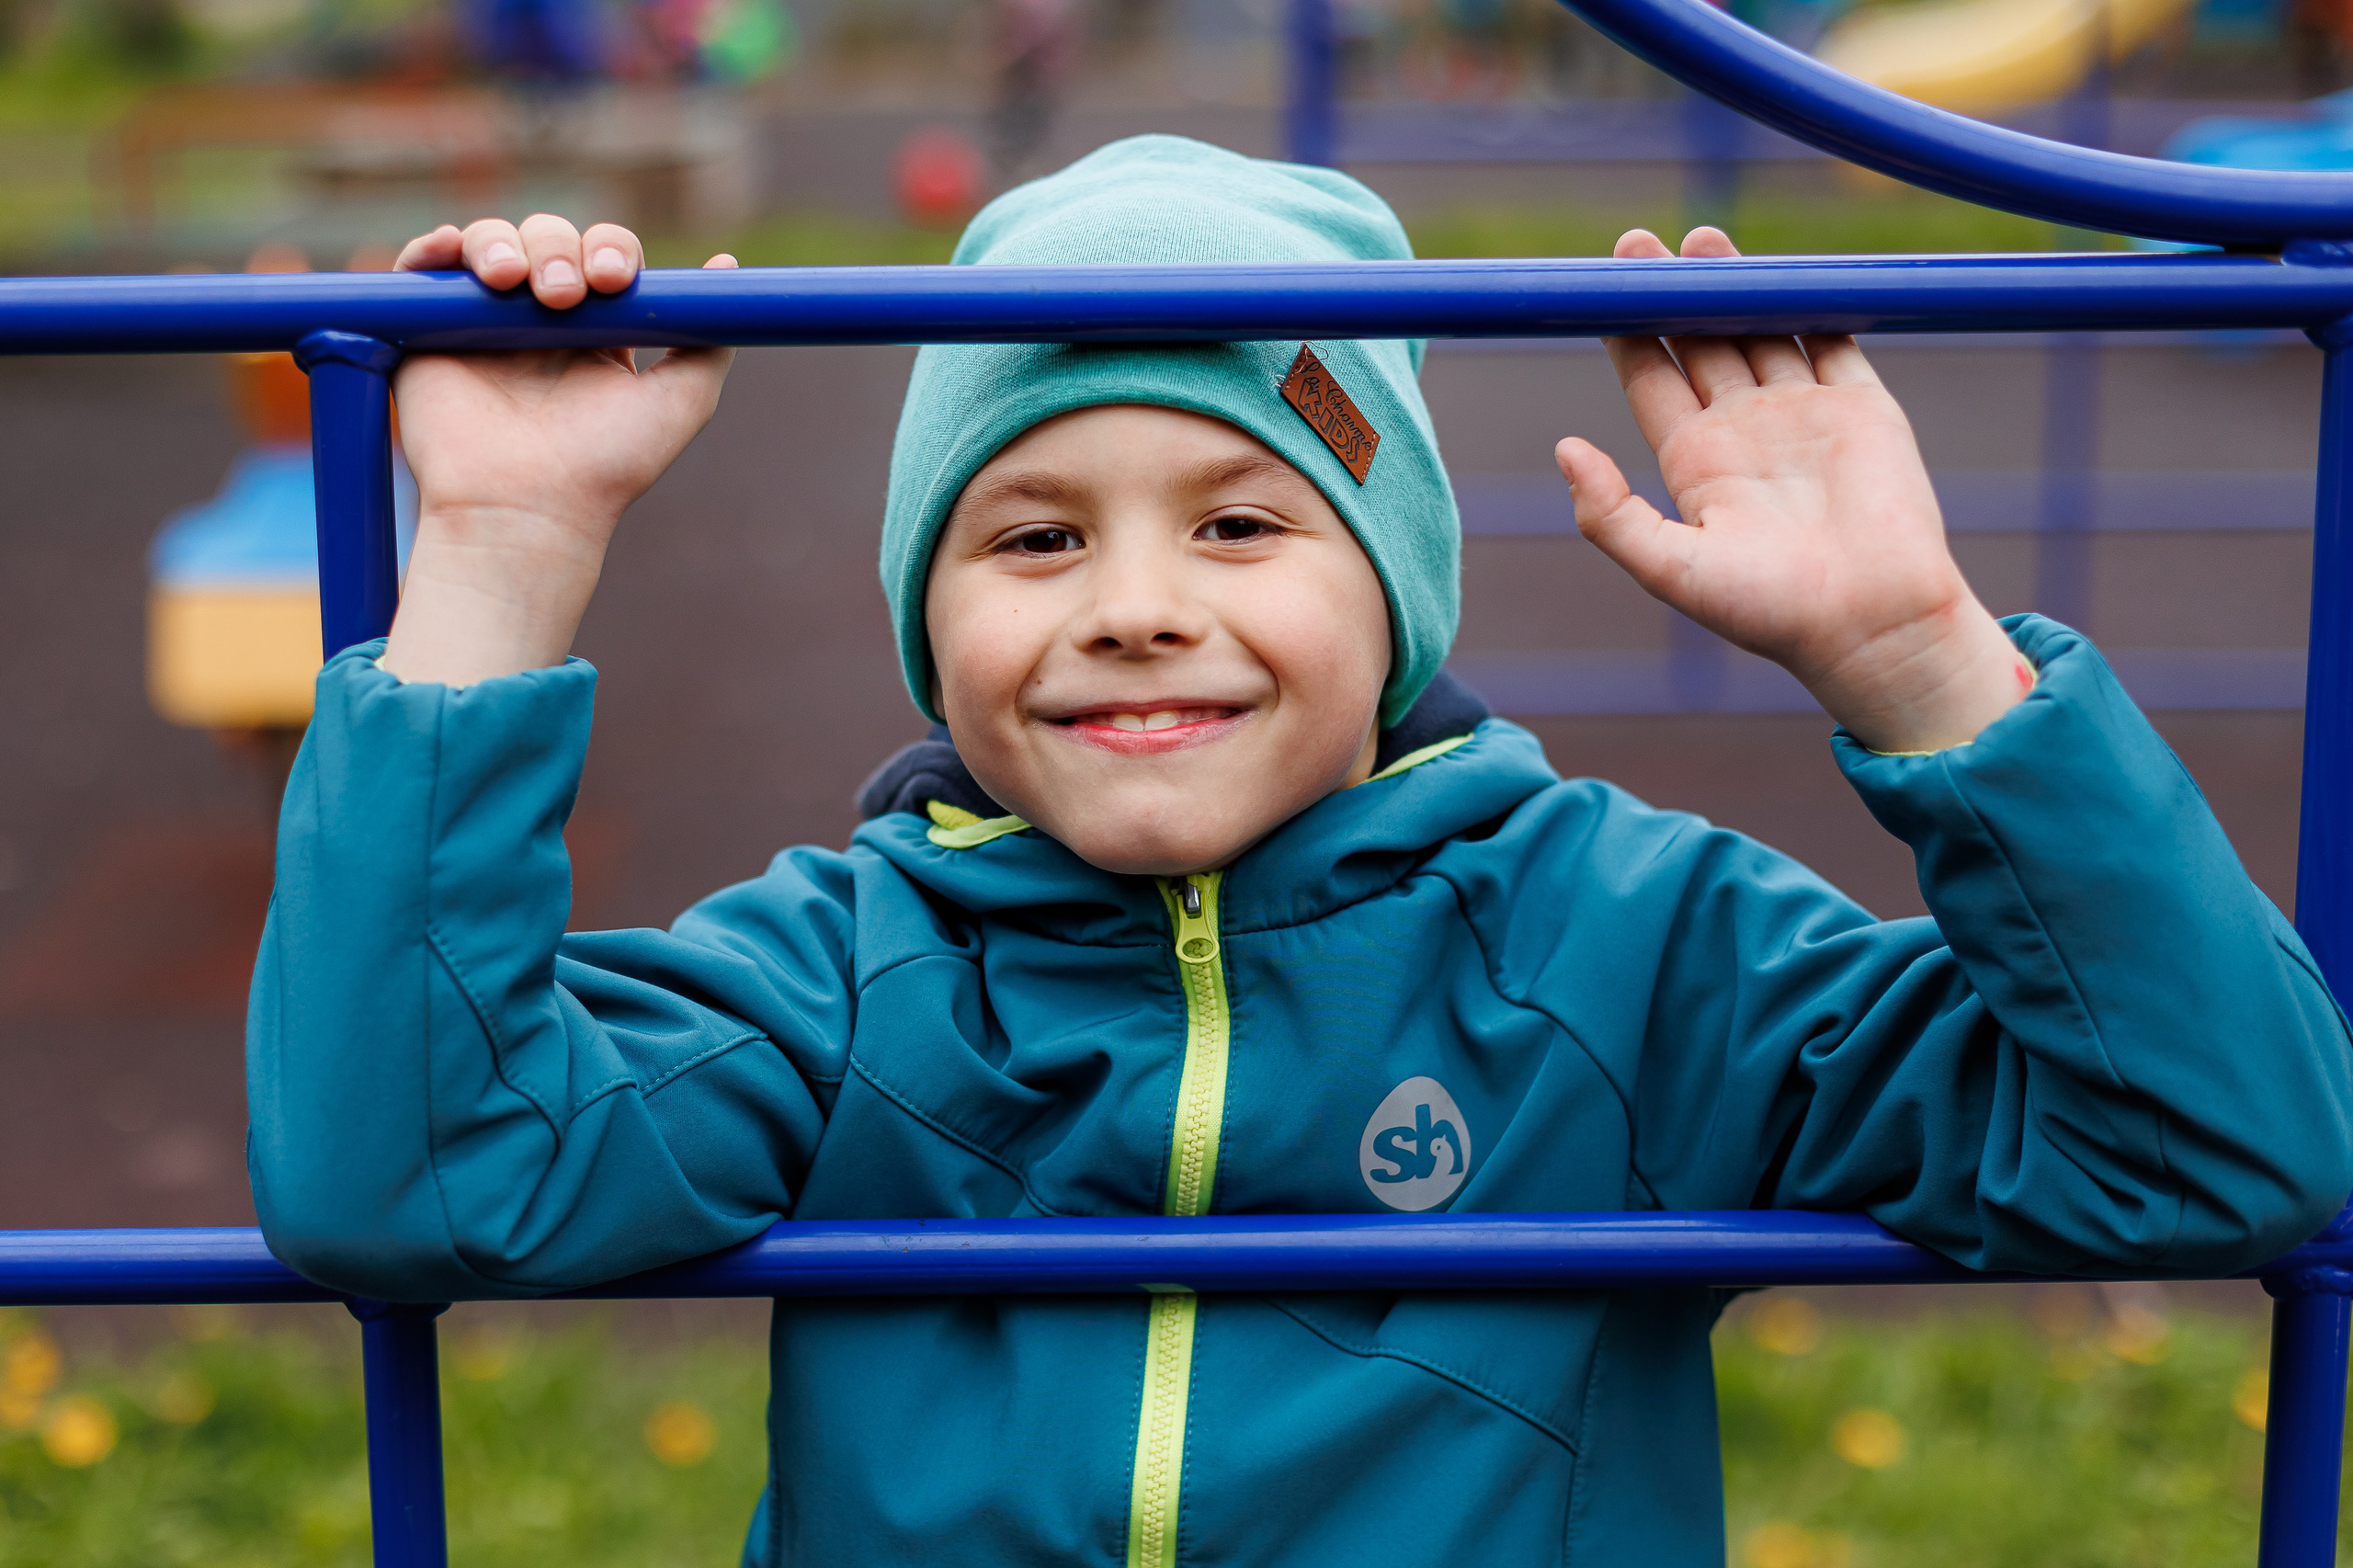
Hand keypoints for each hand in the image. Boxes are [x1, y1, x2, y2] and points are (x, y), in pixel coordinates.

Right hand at [380, 214, 738, 685]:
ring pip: (489, 241)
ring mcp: (480, 321)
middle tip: (562, 295)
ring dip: (502, 243)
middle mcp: (538, 320)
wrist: (527, 508)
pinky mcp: (424, 330)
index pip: (602, 256)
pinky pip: (422, 267)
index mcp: (596, 330)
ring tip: (511, 283)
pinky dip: (433, 247)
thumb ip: (708, 340)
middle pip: (548, 238)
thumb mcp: (681, 400)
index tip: (613, 281)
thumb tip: (726, 267)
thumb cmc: (606, 464)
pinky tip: (451, 251)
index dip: (609, 252)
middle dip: (559, 249)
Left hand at [1557, 227, 2031, 753]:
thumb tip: (1563, 448)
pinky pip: (1833, 340)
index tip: (1603, 284)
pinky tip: (1782, 266)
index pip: (1652, 380)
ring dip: (1735, 283)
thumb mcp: (1671, 569)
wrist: (1871, 626)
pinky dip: (1811, 301)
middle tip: (1639, 244)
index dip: (1628, 331)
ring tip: (1701, 236)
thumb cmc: (1769, 610)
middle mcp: (1745, 433)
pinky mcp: (1863, 408)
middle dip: (1672, 291)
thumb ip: (1610, 515)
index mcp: (1696, 465)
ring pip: (1763, 330)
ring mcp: (1805, 415)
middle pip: (1700, 341)